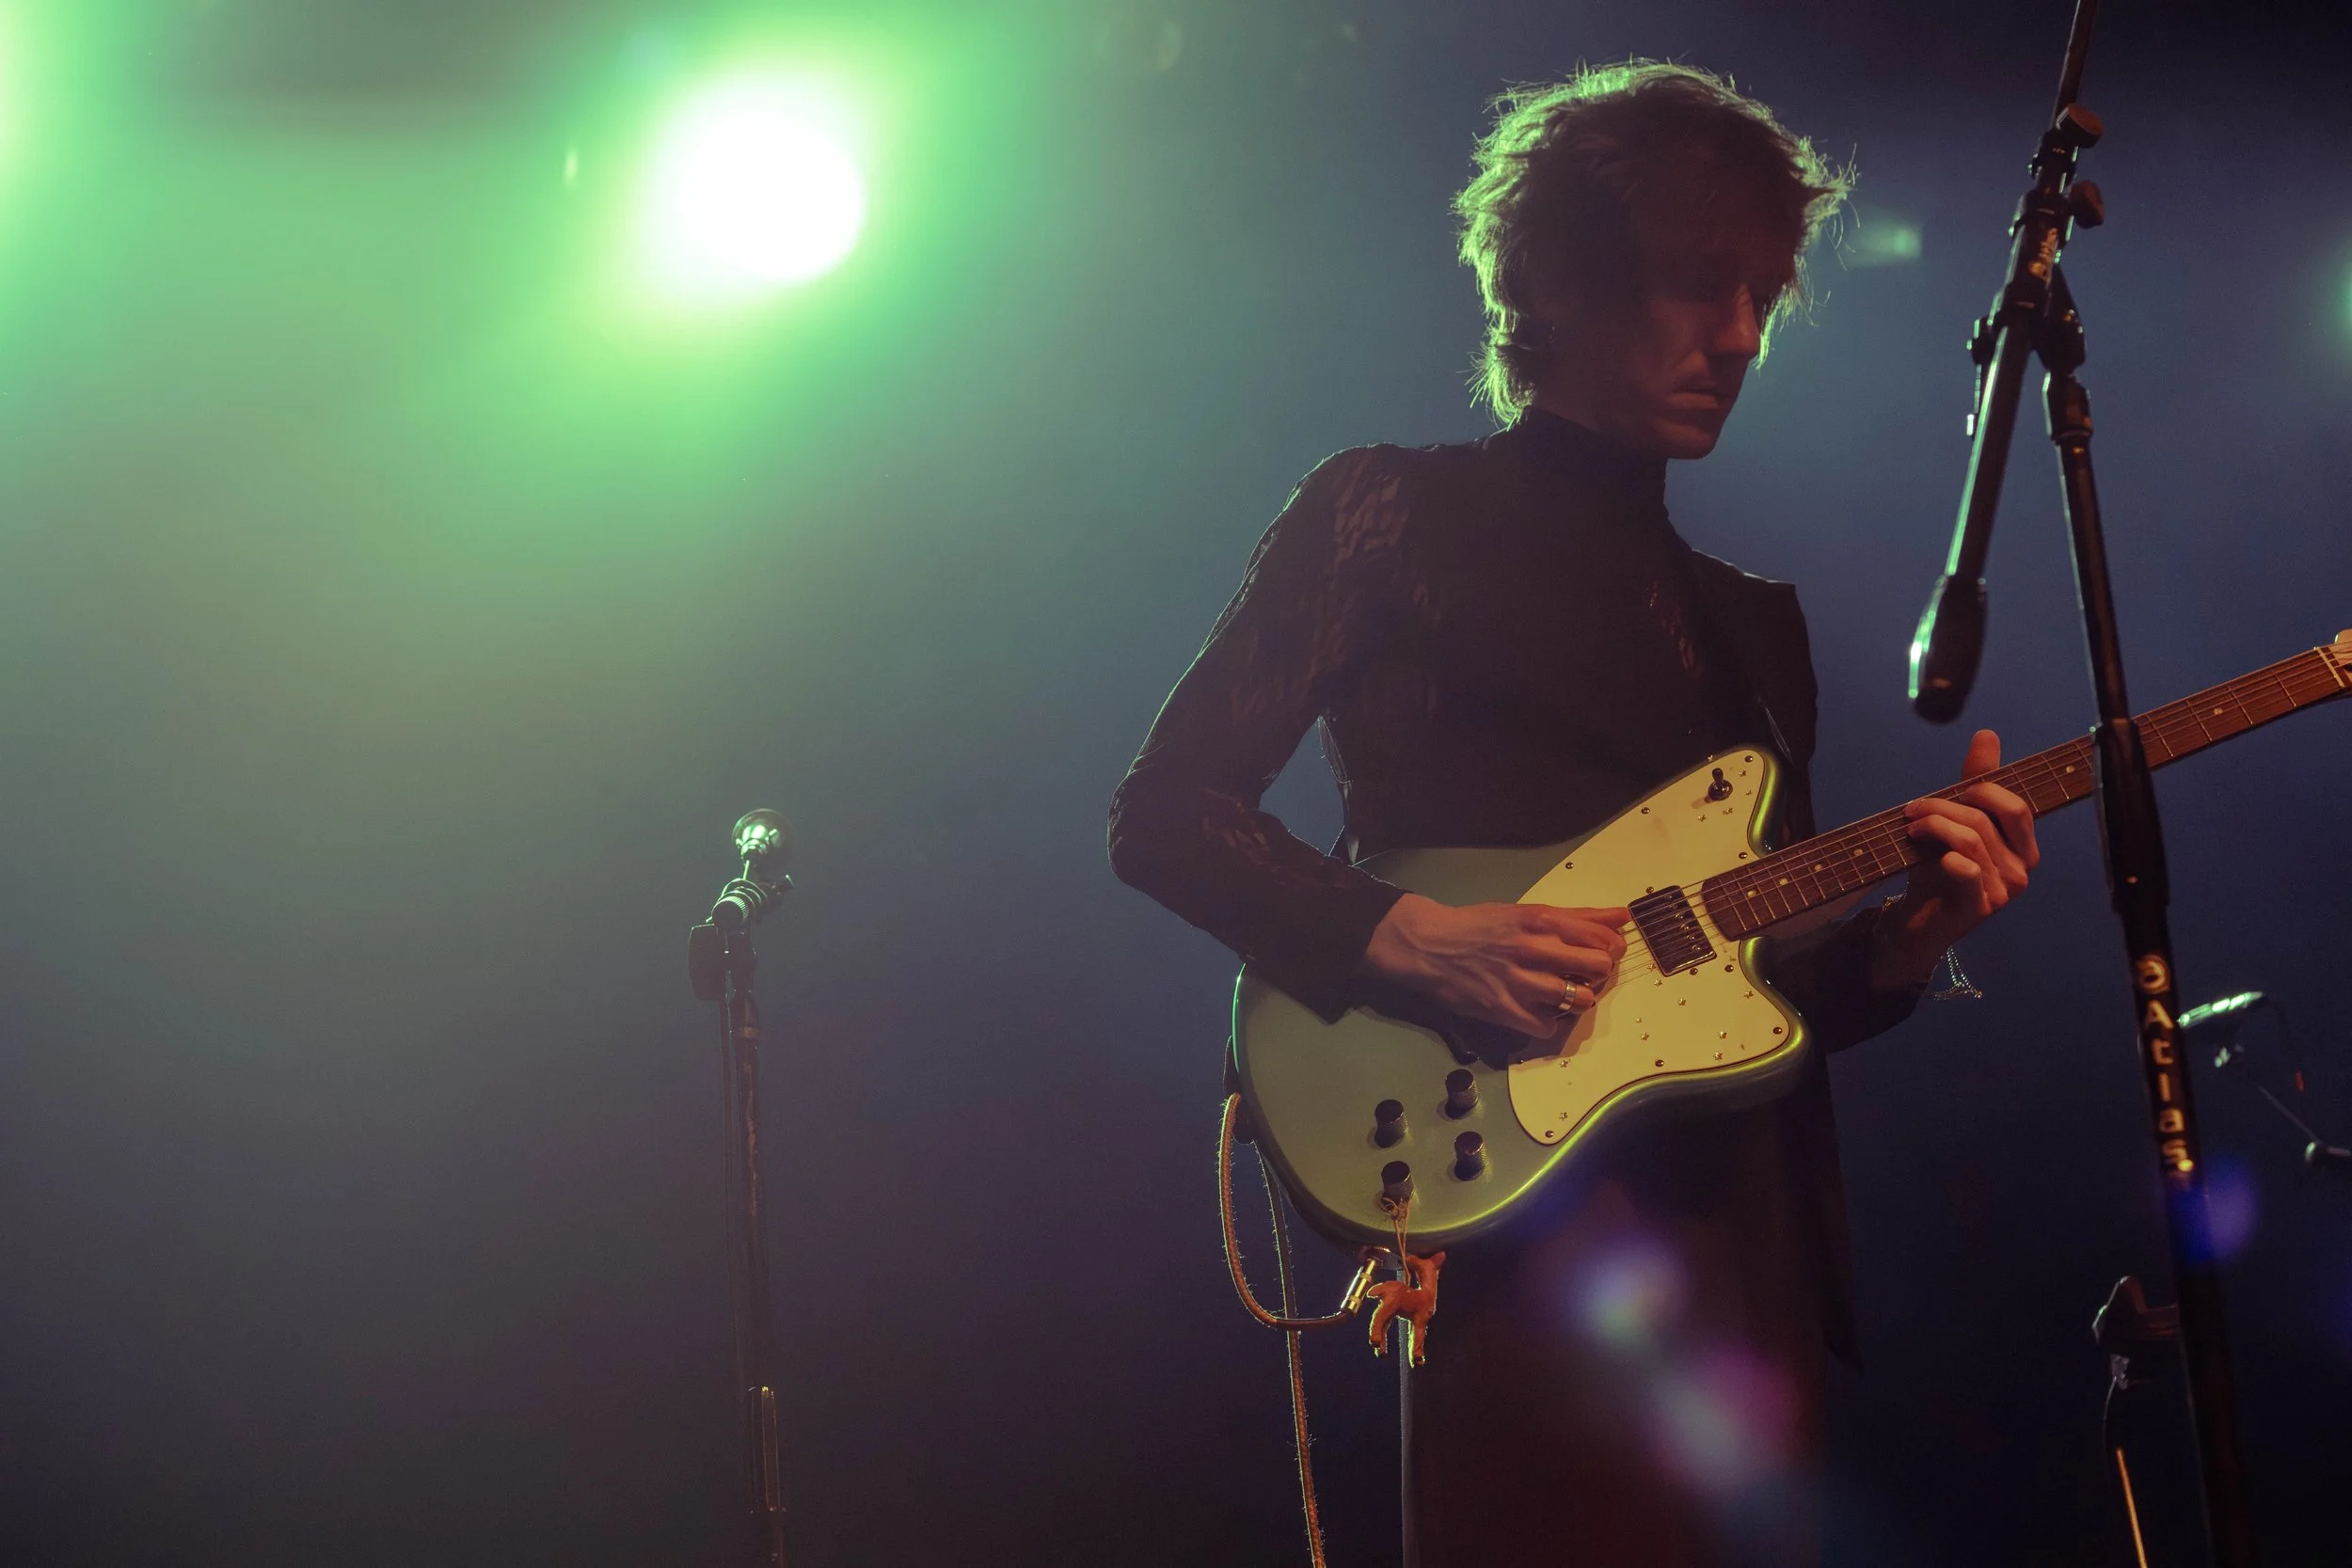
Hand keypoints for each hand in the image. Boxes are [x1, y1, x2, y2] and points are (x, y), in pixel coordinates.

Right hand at [1362, 892, 1629, 1036]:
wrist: (1429, 945)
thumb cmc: (1481, 925)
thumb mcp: (1527, 912)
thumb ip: (1576, 916)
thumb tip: (1621, 917)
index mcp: (1541, 920)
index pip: (1602, 938)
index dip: (1612, 948)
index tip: (1604, 952)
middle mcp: (1534, 949)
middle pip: (1598, 967)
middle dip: (1599, 973)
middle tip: (1586, 974)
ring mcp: (1520, 982)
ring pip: (1579, 1000)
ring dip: (1578, 999)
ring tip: (1564, 993)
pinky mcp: (1505, 1010)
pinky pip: (1548, 1026)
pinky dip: (1549, 1021)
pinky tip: (1540, 1010)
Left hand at [1873, 728, 2039, 988]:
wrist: (1916, 920)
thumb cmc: (1938, 869)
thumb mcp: (1955, 822)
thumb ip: (1974, 782)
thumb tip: (1987, 734)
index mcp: (2023, 847)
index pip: (2016, 806)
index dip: (1982, 789)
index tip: (1949, 791)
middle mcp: (2021, 869)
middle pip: (1989, 817)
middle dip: (1946, 805)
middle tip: (1914, 809)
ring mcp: (2003, 890)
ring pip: (1970, 838)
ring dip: (1932, 825)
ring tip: (1910, 828)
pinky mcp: (1980, 906)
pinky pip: (1966, 868)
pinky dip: (1942, 855)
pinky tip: (1926, 856)